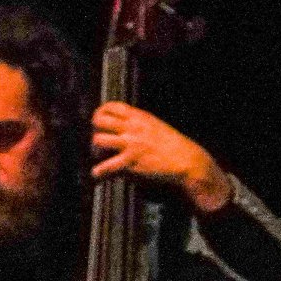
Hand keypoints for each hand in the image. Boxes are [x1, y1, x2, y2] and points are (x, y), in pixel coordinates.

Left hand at [90, 102, 230, 212]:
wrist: (186, 160)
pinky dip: (99, 171)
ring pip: (98, 140)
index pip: (112, 106)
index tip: (99, 120)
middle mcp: (132, 128)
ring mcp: (130, 145)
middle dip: (95, 129)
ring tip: (100, 156)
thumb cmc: (173, 145)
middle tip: (98, 139)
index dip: (101, 112)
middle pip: (100, 120)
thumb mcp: (155, 126)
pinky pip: (107, 166)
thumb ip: (139, 123)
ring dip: (95, 149)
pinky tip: (97, 174)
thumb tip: (126, 124)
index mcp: (139, 117)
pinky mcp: (130, 162)